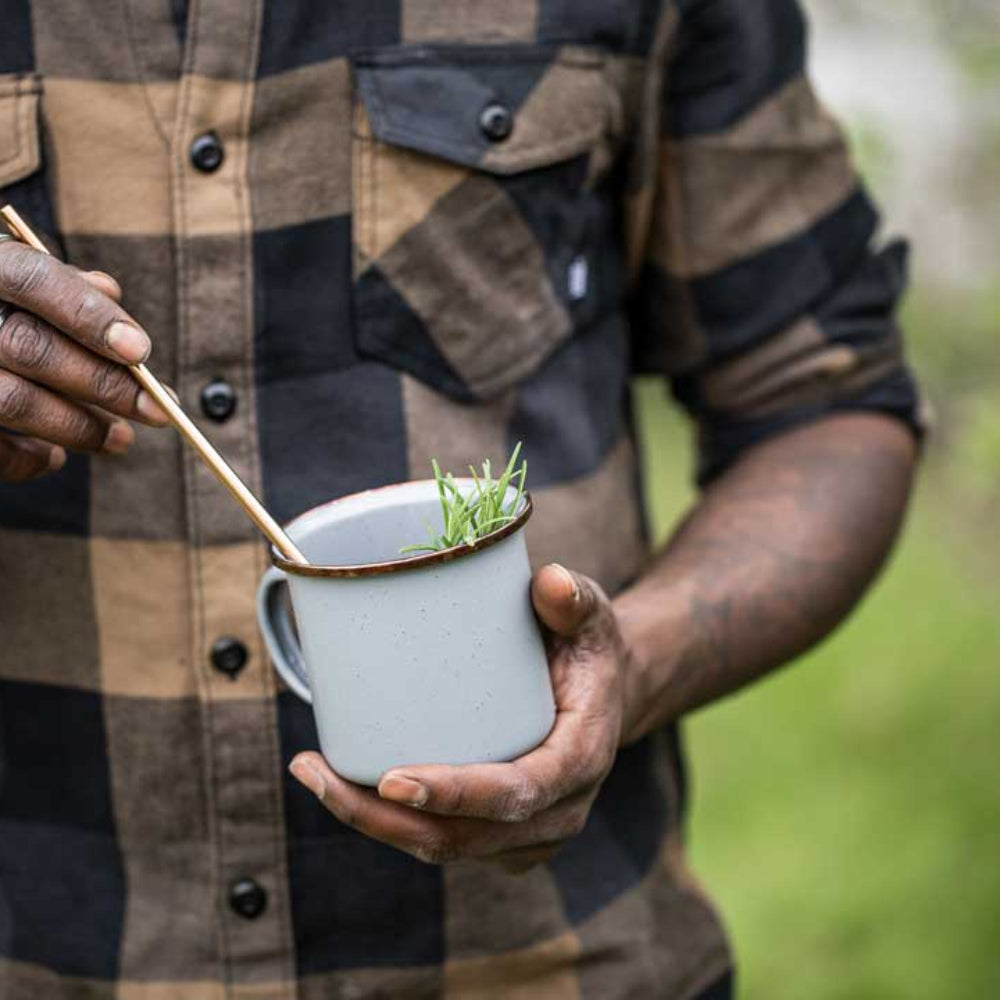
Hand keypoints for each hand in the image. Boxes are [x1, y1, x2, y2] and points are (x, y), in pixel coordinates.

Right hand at [0, 240, 167, 481]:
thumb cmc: (1, 308)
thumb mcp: (21, 280)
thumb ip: (66, 285)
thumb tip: (108, 291)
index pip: (32, 279)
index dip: (89, 315)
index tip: (141, 352)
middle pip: (33, 349)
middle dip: (105, 385)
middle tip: (159, 411)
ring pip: (15, 401)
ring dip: (80, 428)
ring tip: (120, 439)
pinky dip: (27, 459)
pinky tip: (54, 457)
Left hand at [289, 564, 627, 872]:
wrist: (604, 688)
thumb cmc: (587, 645)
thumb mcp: (590, 613)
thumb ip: (572, 598)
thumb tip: (550, 582)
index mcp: (581, 758)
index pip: (519, 794)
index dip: (457, 795)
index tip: (392, 781)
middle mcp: (559, 810)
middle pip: (466, 838)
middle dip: (387, 820)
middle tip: (319, 776)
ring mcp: (530, 831)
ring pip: (446, 848)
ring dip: (375, 824)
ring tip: (313, 774)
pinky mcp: (502, 834)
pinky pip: (444, 842)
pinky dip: (391, 823)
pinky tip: (343, 784)